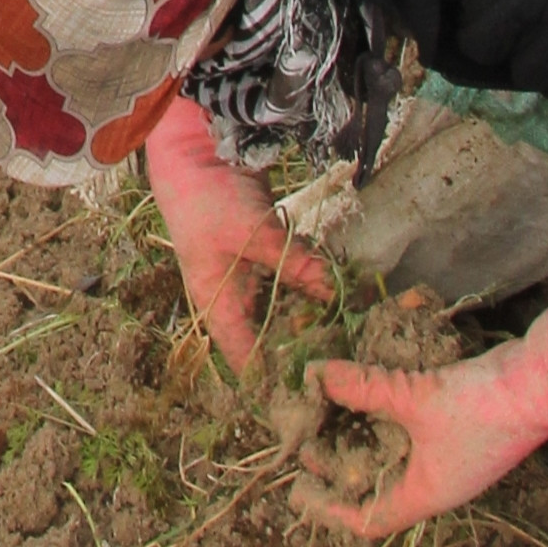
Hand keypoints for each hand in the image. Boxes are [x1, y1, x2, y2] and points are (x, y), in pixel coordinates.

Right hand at [143, 95, 327, 370]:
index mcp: (217, 307)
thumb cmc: (206, 199)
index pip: (249, 362)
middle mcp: (233, 301)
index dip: (278, 382)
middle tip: (349, 362)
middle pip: (272, 341)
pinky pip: (294, 283)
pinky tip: (341, 293)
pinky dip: (314, 288)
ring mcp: (250, 279)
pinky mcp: (265, 257)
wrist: (194, 152)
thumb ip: (297, 265)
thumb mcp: (253, 234)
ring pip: (288, 312)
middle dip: (307, 352)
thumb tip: (339, 295)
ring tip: (353, 333)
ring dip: (315, 318)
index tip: (317, 394)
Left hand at [297, 241, 547, 541]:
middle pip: (376, 487)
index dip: (330, 509)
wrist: (542, 383)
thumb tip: (314, 375)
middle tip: (308, 438)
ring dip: (360, 438)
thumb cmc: (480, 407)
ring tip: (328, 413)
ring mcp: (450, 458)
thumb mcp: (413, 398)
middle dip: (339, 465)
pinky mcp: (458, 431)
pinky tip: (367, 391)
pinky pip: (410, 435)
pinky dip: (385, 419)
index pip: (369, 520)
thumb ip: (362, 388)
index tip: (300, 487)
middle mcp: (437, 483)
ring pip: (393, 457)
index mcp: (426, 494)